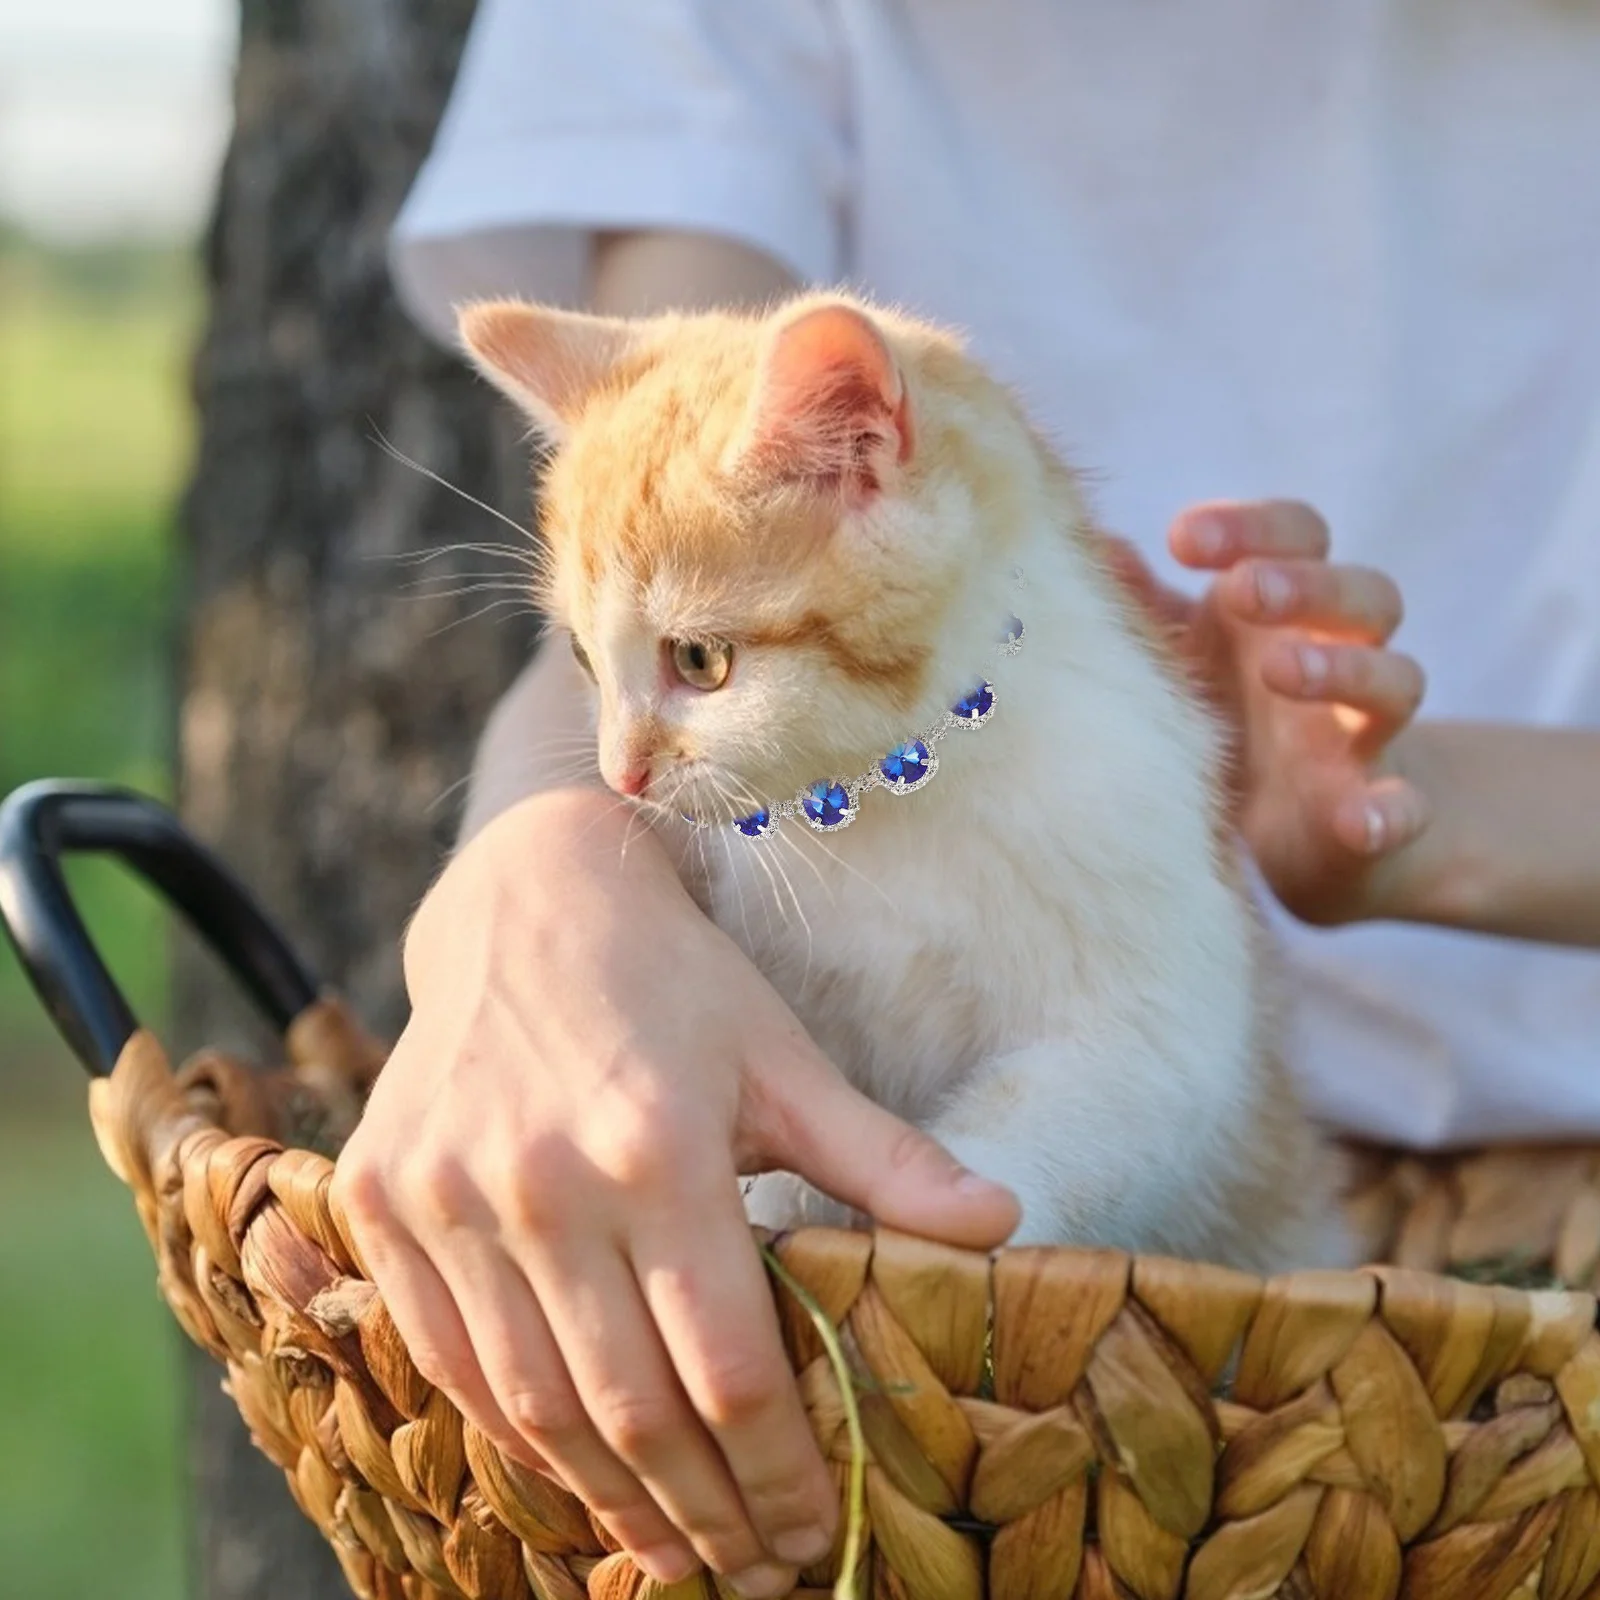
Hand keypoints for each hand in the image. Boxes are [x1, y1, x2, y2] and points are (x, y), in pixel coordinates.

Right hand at [332, 788, 1018, 1592]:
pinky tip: (570, 1466)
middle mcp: (541, 1183)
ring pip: (530, 1402)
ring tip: (673, 1548)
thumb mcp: (785, 1058)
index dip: (778, 1470)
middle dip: (703, 1512)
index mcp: (659, 1148)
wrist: (529, 901)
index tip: (816, 1529)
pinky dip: (510, 1431)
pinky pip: (443, 1355)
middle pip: (629, 1406)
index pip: (727, 1364)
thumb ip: (884, 1156)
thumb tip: (1005, 1227)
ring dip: (607, 1497)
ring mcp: (445, 1195)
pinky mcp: (380, 1196)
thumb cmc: (677, 982)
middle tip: (754, 1567)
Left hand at [1106, 500, 1429, 924]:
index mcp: (1290, 609)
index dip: (1251, 527)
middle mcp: (1342, 656)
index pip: (1297, 538)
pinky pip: (1406, 806)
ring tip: (1282, 669)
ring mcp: (1363, 734)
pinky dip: (1392, 811)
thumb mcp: (1179, 658)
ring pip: (1395, 680)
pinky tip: (1362, 821)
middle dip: (1305, 584)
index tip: (1181, 540)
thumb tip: (1090, 546)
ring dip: (1345, 667)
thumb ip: (1142, 606)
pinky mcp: (1371, 811)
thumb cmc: (1226, 717)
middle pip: (1363, 595)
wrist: (1281, 831)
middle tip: (1239, 590)